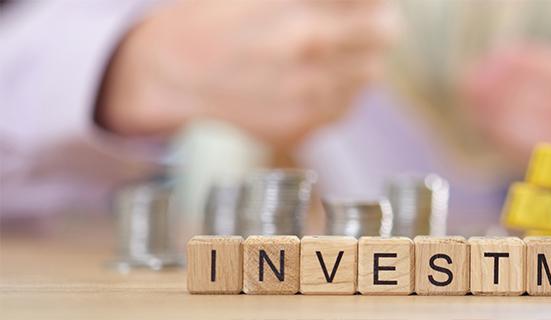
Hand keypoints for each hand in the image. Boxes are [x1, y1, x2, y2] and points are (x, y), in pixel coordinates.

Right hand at [96, 0, 392, 150]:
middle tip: (357, 21)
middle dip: (373, 31)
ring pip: (366, 78)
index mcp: (303, 28)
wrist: (159, 78)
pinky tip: (314, 76)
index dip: (374, 9)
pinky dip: (340, 90)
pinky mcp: (298, 130)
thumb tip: (353, 3)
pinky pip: (343, 107)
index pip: (377, 18)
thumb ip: (317, 2)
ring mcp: (306, 105)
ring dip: (357, 60)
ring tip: (331, 48)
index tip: (366, 5)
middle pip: (380, 47)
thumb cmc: (204, 25)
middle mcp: (311, 70)